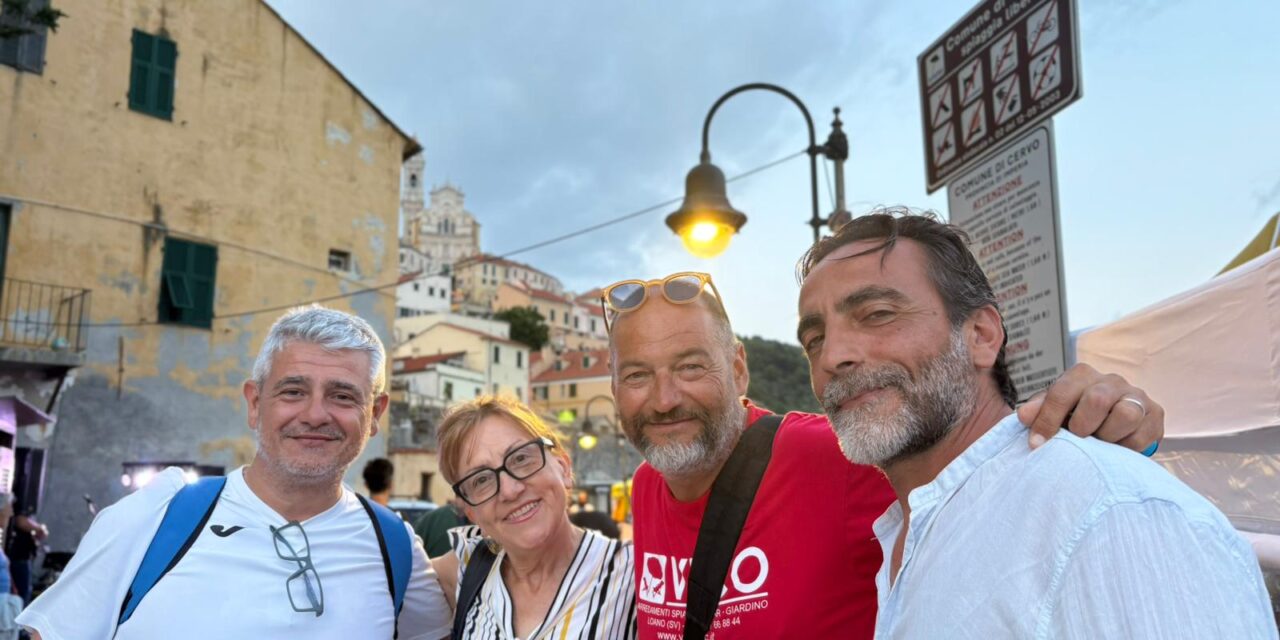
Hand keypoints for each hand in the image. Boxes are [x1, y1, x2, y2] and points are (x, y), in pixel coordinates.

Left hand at [1017, 363, 1163, 451]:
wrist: (1116, 422)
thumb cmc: (1077, 415)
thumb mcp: (1055, 410)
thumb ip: (1038, 411)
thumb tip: (1023, 416)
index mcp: (1082, 375)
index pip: (1062, 392)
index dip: (1047, 419)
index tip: (1037, 443)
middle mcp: (1111, 380)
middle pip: (1097, 399)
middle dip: (1082, 426)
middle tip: (1077, 438)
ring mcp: (1137, 396)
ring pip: (1126, 414)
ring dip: (1107, 435)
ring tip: (1099, 442)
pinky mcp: (1156, 415)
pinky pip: (1142, 435)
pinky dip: (1126, 447)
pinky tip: (1116, 447)